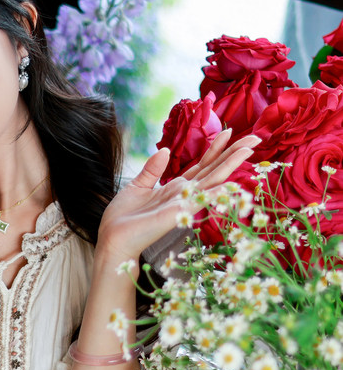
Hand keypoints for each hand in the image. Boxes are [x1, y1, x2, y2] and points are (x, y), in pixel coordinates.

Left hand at [96, 130, 258, 265]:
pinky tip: (232, 182)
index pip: (201, 165)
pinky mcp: (179, 212)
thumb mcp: (138, 186)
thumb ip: (152, 169)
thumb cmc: (124, 217)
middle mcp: (184, 194)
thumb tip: (166, 150)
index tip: (229, 132)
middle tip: (255, 137)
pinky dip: (217, 191)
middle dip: (233, 153)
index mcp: (175, 188)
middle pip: (213, 170)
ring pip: (212, 180)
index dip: (215, 149)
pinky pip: (201, 199)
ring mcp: (184, 203)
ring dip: (230, 164)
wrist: (114, 238)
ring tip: (249, 149)